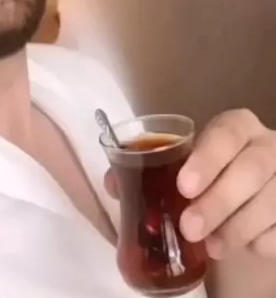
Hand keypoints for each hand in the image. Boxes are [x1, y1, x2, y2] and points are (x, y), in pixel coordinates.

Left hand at [104, 110, 275, 260]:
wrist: (253, 185)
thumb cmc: (213, 169)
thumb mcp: (189, 160)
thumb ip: (153, 168)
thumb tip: (114, 181)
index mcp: (237, 127)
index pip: (227, 133)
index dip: (208, 158)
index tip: (184, 186)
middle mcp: (267, 146)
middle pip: (252, 169)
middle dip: (219, 201)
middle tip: (189, 226)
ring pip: (272, 201)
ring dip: (237, 228)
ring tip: (210, 246)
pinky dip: (259, 241)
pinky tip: (240, 247)